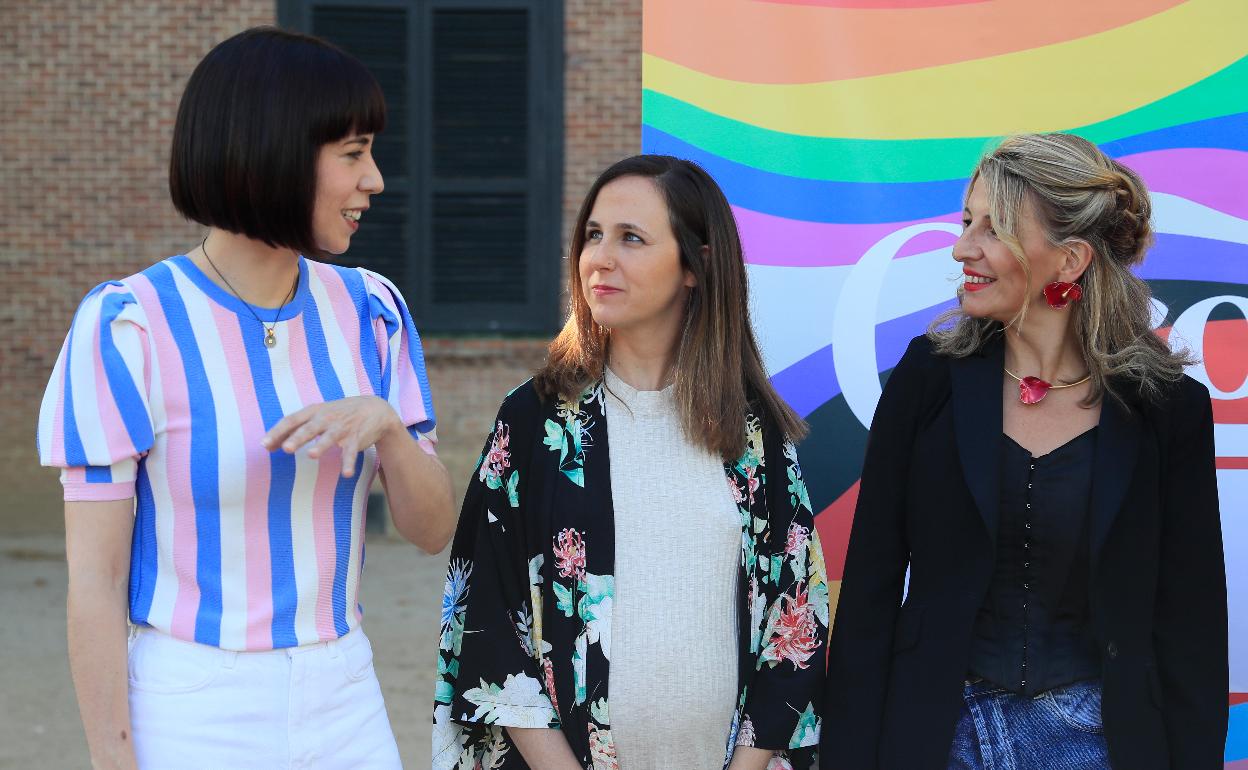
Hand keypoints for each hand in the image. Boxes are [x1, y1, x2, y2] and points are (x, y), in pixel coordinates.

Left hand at [262, 396, 403, 476]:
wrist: (374, 409)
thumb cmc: (337, 414)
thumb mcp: (315, 416)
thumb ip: (292, 430)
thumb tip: (267, 446)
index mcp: (313, 412)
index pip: (292, 420)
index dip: (278, 431)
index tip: (265, 444)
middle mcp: (326, 418)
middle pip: (309, 428)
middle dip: (298, 438)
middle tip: (285, 449)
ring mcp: (342, 428)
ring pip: (330, 437)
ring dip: (321, 445)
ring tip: (312, 455)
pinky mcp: (356, 438)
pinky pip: (351, 452)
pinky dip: (349, 463)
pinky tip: (346, 474)